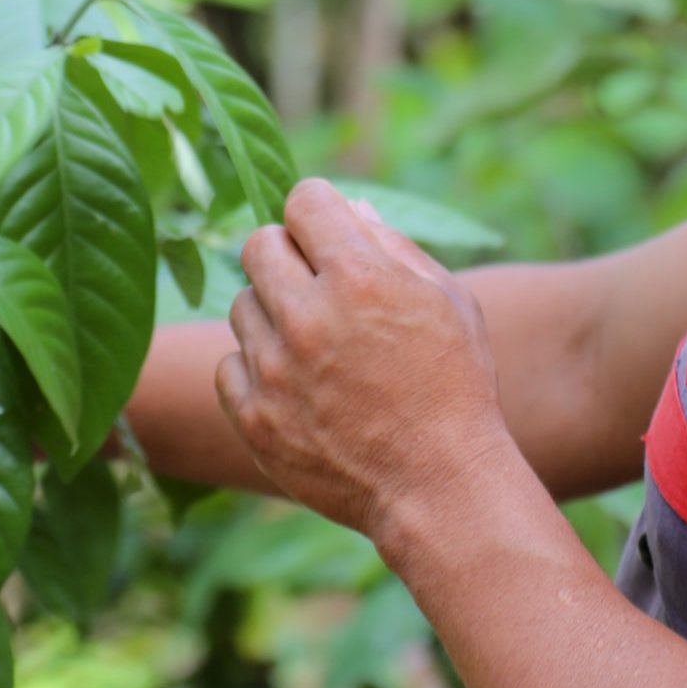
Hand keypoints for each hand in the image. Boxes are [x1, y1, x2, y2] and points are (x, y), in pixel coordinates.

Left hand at [218, 178, 511, 537]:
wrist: (439, 487)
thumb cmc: (456, 388)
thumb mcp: (449, 302)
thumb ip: (395, 247)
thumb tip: (350, 209)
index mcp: (359, 278)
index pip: (304, 200)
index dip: (320, 212)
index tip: (331, 235)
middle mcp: (307, 317)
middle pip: (259, 244)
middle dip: (289, 254)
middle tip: (320, 287)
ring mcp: (274, 370)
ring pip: (241, 304)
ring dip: (274, 314)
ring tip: (319, 347)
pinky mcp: (254, 417)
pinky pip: (230, 365)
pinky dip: (257, 369)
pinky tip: (298, 386)